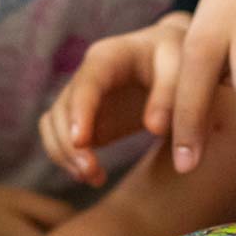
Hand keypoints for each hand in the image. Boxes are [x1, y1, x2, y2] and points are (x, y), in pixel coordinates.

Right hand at [39, 13, 192, 188]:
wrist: (172, 61)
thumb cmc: (180, 60)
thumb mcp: (181, 69)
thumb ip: (169, 96)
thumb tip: (154, 128)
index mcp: (109, 57)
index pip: (86, 83)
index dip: (80, 112)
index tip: (81, 143)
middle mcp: (87, 75)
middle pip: (63, 108)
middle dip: (70, 143)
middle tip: (93, 174)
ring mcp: (81, 96)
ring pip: (54, 124)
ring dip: (65, 155)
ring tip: (95, 178)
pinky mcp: (83, 117)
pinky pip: (60, 137)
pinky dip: (68, 159)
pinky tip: (94, 176)